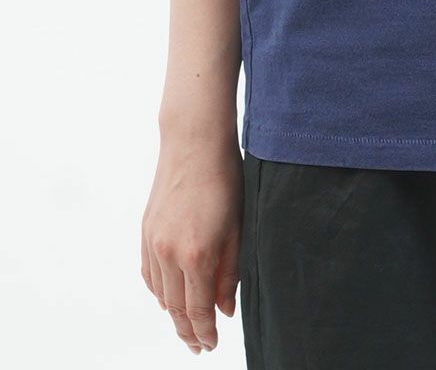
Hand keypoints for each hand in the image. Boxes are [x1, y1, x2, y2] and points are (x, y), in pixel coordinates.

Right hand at [141, 138, 243, 353]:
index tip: (211, 345)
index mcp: (197, 255)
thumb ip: (230, 273)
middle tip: (200, 346)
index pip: (198, 310)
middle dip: (188, 331)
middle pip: (175, 308)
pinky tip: (168, 297)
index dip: (205, 332)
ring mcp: (153, 242)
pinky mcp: (145, 231)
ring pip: (160, 294)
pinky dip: (158, 291)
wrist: (194, 143)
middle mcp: (169, 253)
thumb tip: (224, 310)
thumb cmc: (224, 180)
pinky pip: (148, 273)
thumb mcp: (237, 228)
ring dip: (172, 314)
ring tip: (187, 326)